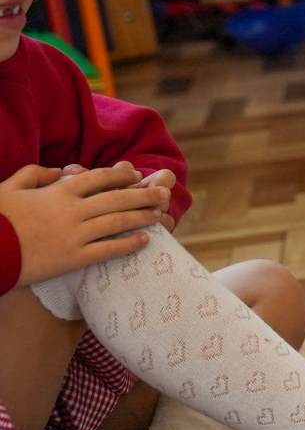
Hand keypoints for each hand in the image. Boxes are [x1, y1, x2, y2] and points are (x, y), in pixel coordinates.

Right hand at [0, 162, 169, 286]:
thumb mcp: (11, 187)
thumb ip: (36, 174)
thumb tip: (61, 171)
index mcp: (59, 191)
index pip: (99, 178)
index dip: (121, 176)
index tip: (136, 174)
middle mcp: (72, 210)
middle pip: (117, 199)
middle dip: (143, 195)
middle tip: (164, 193)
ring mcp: (74, 234)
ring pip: (117, 222)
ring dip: (142, 217)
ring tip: (160, 215)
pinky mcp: (72, 258)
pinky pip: (107, 250)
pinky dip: (128, 245)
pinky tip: (144, 241)